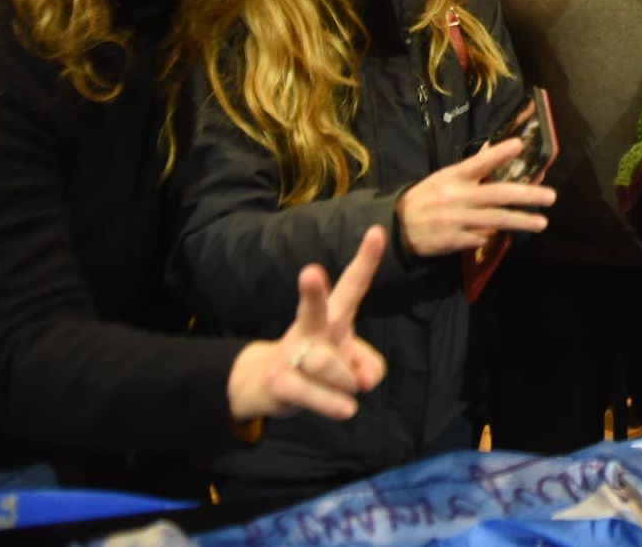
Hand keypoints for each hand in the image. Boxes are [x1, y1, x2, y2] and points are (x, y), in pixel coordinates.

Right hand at [227, 225, 389, 421]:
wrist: (264, 384)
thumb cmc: (317, 361)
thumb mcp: (350, 359)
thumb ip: (368, 364)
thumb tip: (367, 380)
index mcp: (333, 315)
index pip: (352, 285)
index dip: (366, 260)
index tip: (377, 231)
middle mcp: (312, 328)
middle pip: (314, 307)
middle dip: (312, 291)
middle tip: (310, 272)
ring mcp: (293, 354)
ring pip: (325, 362)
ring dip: (344, 380)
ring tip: (349, 390)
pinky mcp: (281, 383)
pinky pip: (312, 393)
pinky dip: (332, 403)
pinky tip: (347, 409)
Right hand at [396, 139, 556, 257]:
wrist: (396, 227)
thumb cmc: (425, 198)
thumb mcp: (443, 177)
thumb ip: (470, 170)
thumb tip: (494, 151)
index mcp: (453, 177)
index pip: (479, 162)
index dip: (499, 153)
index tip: (520, 145)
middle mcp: (457, 197)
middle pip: (497, 194)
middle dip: (527, 196)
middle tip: (550, 197)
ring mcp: (456, 220)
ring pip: (496, 220)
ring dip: (521, 221)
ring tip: (541, 222)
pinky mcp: (454, 240)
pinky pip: (481, 238)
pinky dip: (492, 235)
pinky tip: (502, 234)